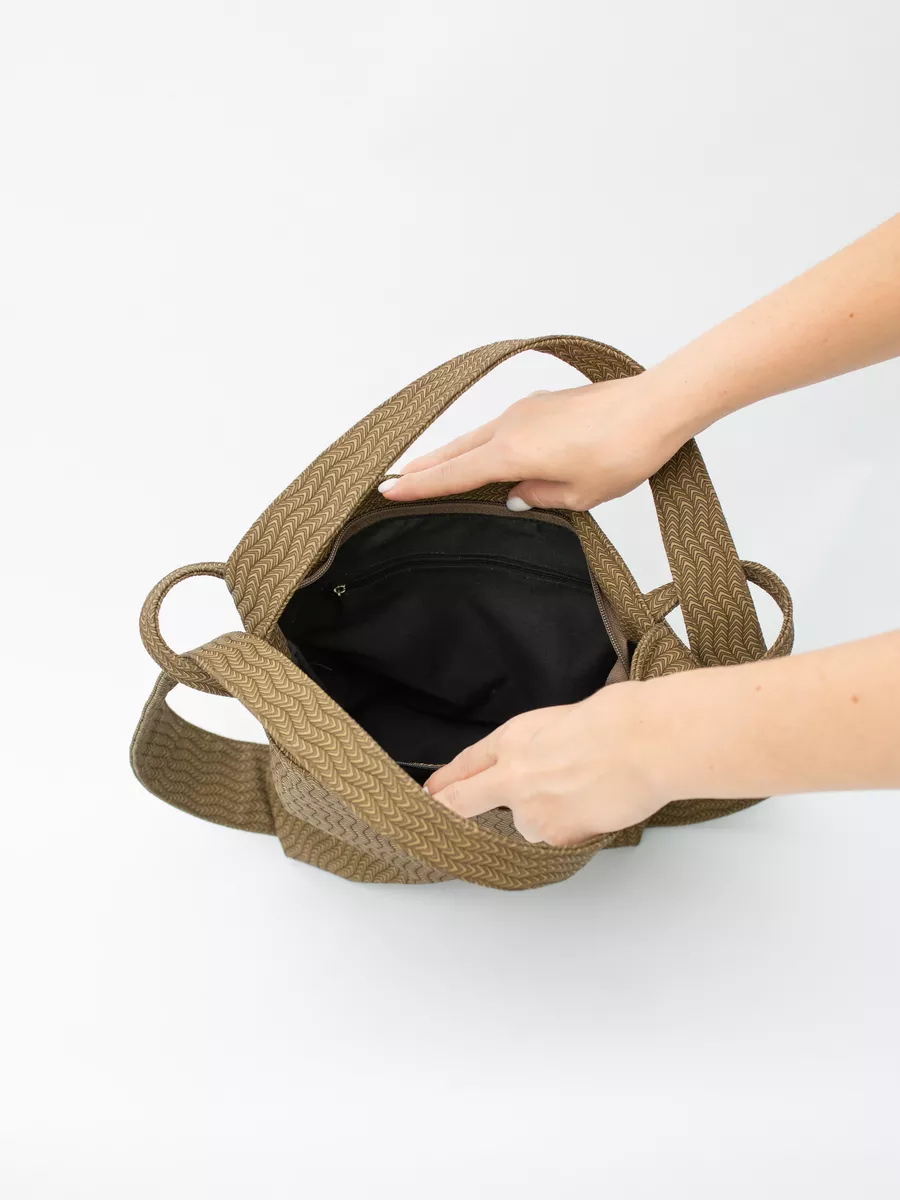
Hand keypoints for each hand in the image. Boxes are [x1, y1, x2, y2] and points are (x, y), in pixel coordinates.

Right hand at [379, 374, 691, 509]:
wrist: (657, 407)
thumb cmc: (623, 451)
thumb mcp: (579, 495)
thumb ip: (537, 497)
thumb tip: (515, 495)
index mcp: (513, 452)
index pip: (454, 475)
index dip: (420, 486)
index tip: (388, 491)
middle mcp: (511, 426)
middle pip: (456, 452)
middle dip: (425, 467)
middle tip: (394, 479)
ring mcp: (526, 410)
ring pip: (478, 438)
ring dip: (454, 454)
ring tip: (431, 470)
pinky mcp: (543, 404)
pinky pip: (502, 429)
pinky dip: (484, 444)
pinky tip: (488, 456)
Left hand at [424, 683, 667, 844]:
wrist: (646, 742)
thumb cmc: (617, 719)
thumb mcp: (559, 720)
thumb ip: (536, 746)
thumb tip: (538, 761)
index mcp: (512, 739)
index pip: (465, 765)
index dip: (446, 782)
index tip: (433, 793)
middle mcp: (510, 776)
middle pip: (463, 802)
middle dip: (450, 809)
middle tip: (440, 814)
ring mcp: (530, 810)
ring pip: (524, 824)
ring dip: (543, 816)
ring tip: (583, 791)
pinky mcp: (555, 835)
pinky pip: (556, 837)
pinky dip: (572, 827)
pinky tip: (595, 806)